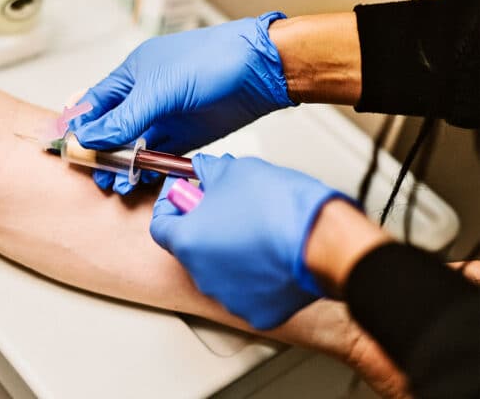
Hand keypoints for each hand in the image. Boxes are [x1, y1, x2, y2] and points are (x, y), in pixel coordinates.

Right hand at [70, 12, 294, 193]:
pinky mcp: (185, 136)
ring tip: (116, 184)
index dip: (81, 126)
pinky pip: (158, 156)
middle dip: (101, 152)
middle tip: (95, 174)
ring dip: (123, 166)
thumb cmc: (210, 62)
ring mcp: (165, 117)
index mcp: (132, 75)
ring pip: (134, 147)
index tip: (71, 150)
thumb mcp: (159, 90)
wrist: (260, 71)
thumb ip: (125, 118)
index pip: (95, 103)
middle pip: (112, 129)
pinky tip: (140, 180)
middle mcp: (145, 96)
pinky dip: (147, 169)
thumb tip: (91, 138)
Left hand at [151, 153, 348, 328]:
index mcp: (187, 241)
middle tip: (224, 204)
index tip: (183, 191)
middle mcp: (201, 275)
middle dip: (203, 224)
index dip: (171, 203)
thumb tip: (203, 169)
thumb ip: (208, 171)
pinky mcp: (257, 313)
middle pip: (191, 247)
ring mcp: (228, 297)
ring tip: (255, 227)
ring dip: (229, 249)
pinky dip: (254, 273)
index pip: (160, 224)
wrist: (322, 241)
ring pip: (219, 269)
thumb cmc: (278, 208)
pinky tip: (271, 253)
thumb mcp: (233, 170)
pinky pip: (248, 290)